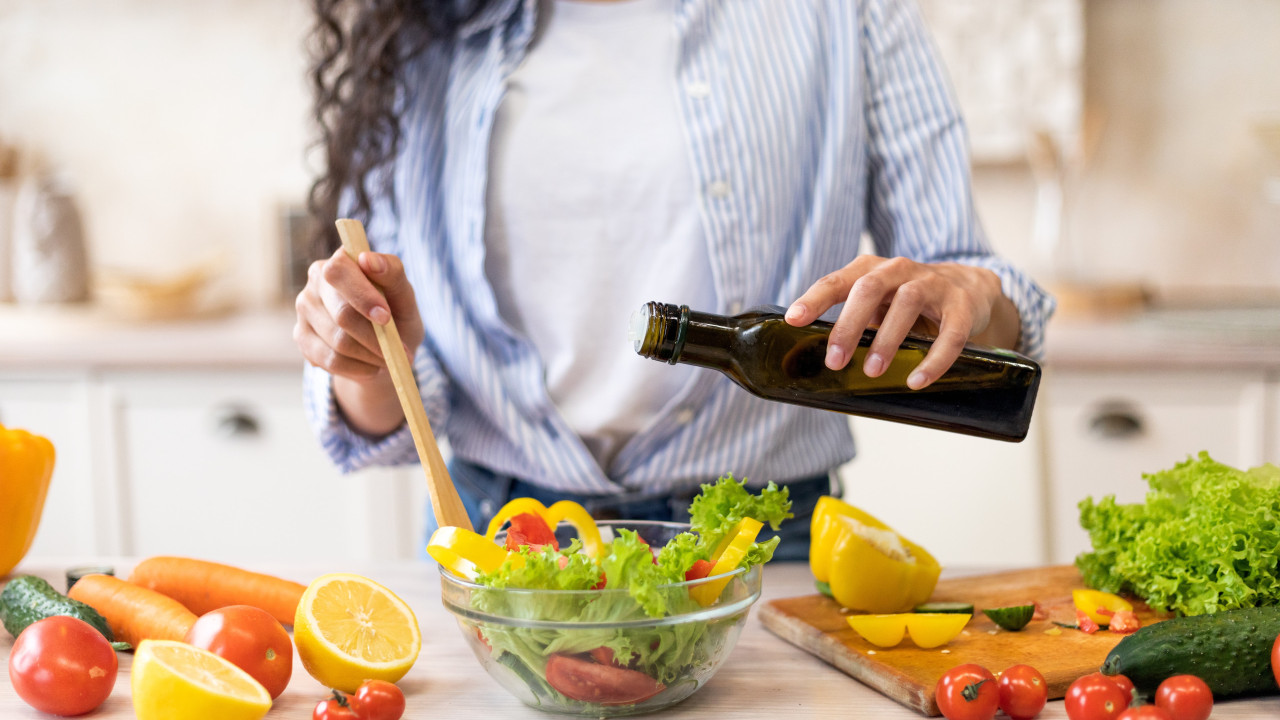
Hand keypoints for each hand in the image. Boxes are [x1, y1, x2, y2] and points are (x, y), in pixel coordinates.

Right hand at [293, 247, 423, 434]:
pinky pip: (329, 360)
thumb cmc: (396, 314)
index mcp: (341, 260)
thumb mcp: (404, 295)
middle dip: (375, 338)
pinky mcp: (301, 336)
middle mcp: (316, 280)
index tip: (385, 318)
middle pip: (341, 314)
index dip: (362, 296)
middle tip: (402, 352)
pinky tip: (371, 367)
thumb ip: (393, 274)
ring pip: (338, 341)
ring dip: (371, 356)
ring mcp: (304, 308)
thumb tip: (369, 259)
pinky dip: (357, 368)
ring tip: (389, 359)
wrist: (384, 348)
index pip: (338, 272)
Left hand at [784, 256, 1018, 388]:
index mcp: (871, 270)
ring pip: (907, 303)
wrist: (970, 287)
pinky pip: (950, 333)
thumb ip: (851, 319)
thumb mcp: (877, 302)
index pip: (837, 281)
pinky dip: (934, 359)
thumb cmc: (909, 299)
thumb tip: (817, 355)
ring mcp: (933, 285)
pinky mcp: (962, 306)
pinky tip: (917, 380)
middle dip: (849, 325)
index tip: (794, 320)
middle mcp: (900, 271)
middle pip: (869, 289)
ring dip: (887, 340)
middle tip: (835, 360)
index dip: (814, 299)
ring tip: (872, 371)